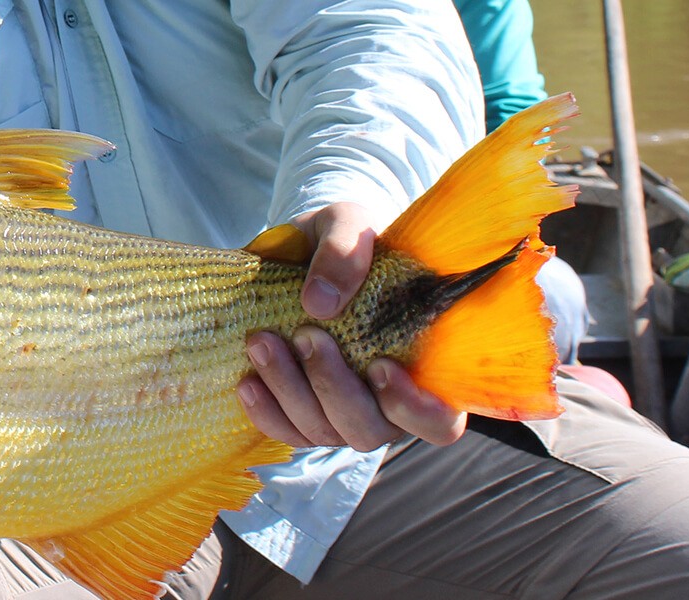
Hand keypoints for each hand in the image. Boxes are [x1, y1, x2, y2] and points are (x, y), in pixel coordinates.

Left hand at [236, 203, 465, 450]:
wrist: (302, 250)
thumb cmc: (345, 242)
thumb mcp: (348, 224)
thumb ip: (346, 250)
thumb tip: (321, 303)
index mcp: (425, 366)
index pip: (441, 421)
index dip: (416, 409)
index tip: (381, 367)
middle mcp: (387, 403)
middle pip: (370, 430)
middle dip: (334, 388)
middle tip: (307, 335)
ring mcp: (343, 414)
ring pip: (323, 432)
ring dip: (290, 391)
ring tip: (261, 342)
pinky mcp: (301, 414)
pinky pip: (285, 432)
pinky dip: (265, 412)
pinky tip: (247, 380)